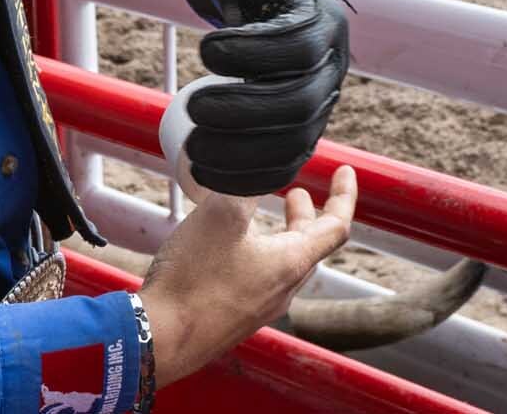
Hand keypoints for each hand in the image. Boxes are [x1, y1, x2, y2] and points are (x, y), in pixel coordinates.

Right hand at [140, 166, 357, 385]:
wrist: (161, 338)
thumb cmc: (195, 279)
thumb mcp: (222, 215)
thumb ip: (246, 186)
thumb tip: (258, 167)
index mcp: (290, 263)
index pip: (336, 227)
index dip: (344, 195)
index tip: (345, 172)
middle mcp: (282, 289)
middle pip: (309, 246)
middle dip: (306, 215)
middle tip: (296, 193)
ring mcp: (259, 306)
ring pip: (283, 263)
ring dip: (281, 234)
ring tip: (262, 215)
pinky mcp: (235, 315)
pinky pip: (259, 278)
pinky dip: (259, 252)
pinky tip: (229, 247)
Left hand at [166, 0, 354, 195]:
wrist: (283, 2)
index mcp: (320, 17)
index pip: (298, 44)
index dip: (251, 53)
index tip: (203, 49)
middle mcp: (333, 64)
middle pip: (300, 101)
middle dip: (243, 111)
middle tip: (193, 107)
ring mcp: (323, 103)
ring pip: (296, 142)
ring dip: (243, 154)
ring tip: (193, 152)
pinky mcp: (307, 131)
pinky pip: (288, 165)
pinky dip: (251, 179)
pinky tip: (209, 179)